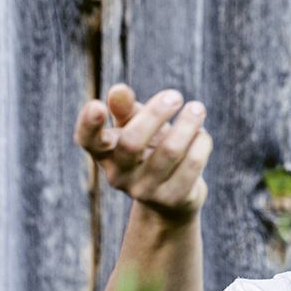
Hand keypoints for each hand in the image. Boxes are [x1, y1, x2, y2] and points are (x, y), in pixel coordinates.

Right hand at [72, 83, 212, 221]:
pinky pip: (192, 164)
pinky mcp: (172, 199)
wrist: (171, 199)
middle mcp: (119, 176)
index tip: (97, 105)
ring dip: (187, 124)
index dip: (88, 124)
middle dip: (156, 113)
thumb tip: (118, 90)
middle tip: (175, 95)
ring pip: (169, 151)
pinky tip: (202, 135)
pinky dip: (201, 142)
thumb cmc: (149, 150)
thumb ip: (126, 108)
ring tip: (197, 108)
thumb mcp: (135, 126)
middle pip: (132, 142)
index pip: (88, 140)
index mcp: (105, 153)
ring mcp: (145, 191)